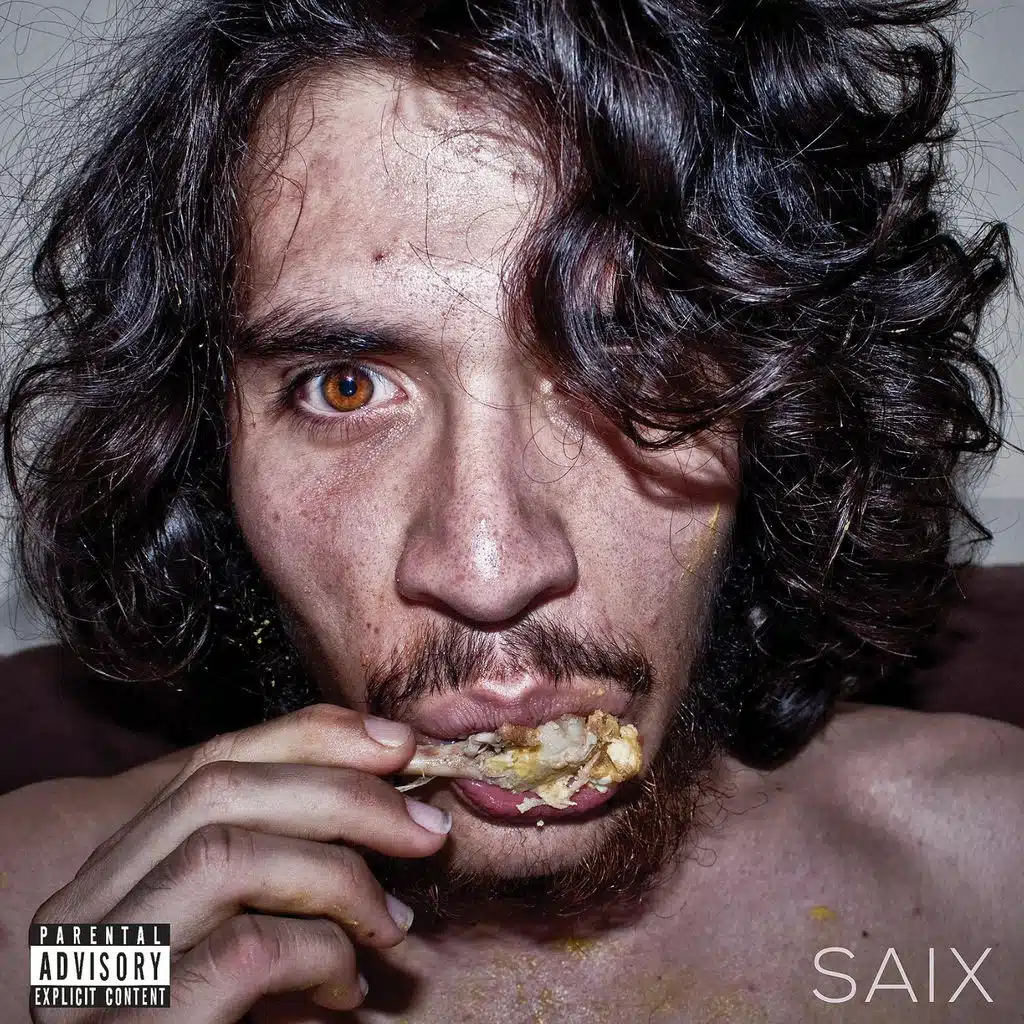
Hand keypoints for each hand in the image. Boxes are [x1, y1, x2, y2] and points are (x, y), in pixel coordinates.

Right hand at [30, 704, 450, 1022]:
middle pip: (217, 793)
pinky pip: (249, 951)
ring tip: (392, 924)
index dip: (310, 737)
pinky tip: (348, 990)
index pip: (205, 766)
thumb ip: (269, 871)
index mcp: (108, 880)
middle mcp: (83, 914)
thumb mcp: (231, 938)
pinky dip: (321, 953)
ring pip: (228, 856)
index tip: (395, 742)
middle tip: (427, 827)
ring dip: (339, 876)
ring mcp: (101, 972)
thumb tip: (377, 794)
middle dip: (343, 792)